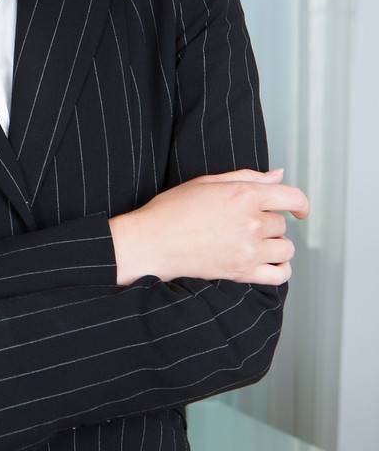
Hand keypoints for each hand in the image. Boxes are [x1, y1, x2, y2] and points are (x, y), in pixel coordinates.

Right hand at [110, 168, 308, 285]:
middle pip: (281, 223)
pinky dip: (280, 269)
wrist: (150, 242)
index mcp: (243, 195)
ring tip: (253, 243)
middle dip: (266, 222)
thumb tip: (279, 175)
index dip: (300, 204)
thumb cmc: (170, 210)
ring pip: (285, 248)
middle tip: (241, 223)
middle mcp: (251, 222)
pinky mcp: (242, 272)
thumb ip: (246, 177)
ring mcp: (248, 250)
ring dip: (274, 245)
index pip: (292, 197)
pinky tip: (267, 262)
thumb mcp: (205, 182)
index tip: (298, 210)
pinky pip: (280, 275)